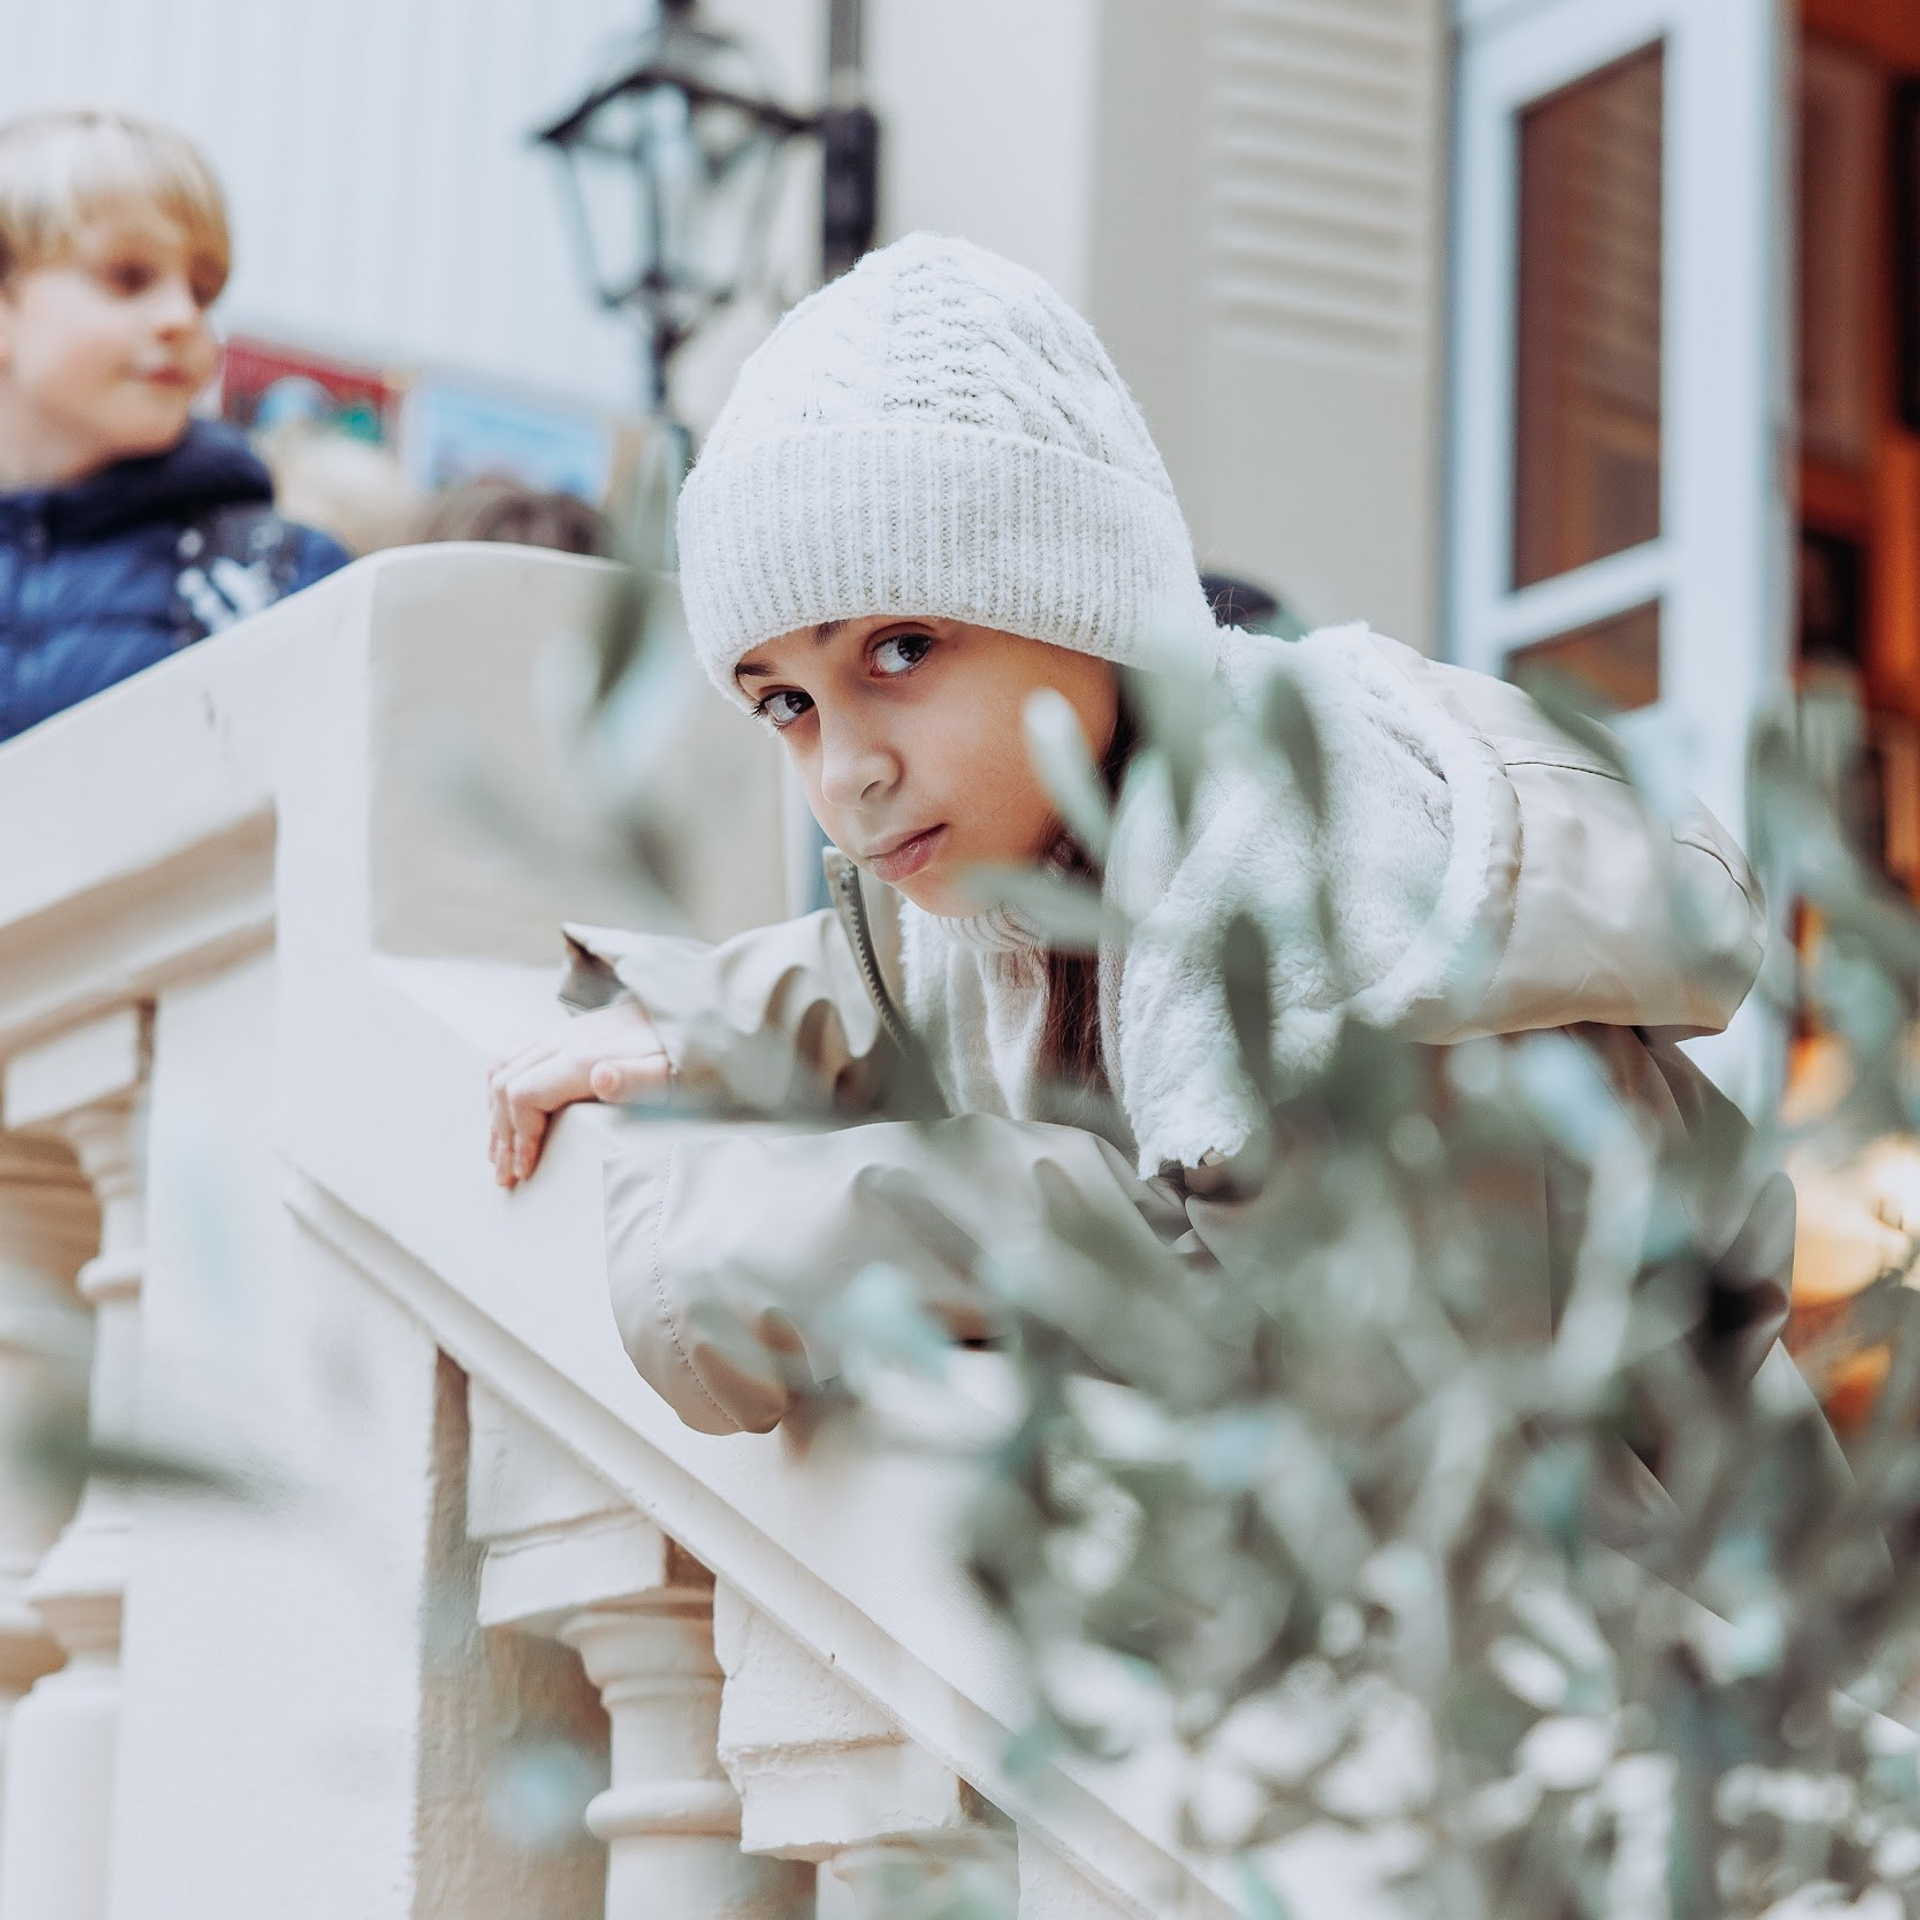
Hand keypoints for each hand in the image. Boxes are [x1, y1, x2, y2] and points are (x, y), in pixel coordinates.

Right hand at [487, 999, 668, 1187]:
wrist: (684, 1019)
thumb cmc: (676, 1056)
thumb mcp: (667, 1075)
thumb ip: (635, 1079)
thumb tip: (602, 1078)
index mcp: (584, 1057)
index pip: (524, 1095)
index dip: (519, 1136)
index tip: (527, 1167)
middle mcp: (564, 1041)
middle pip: (506, 1085)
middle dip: (502, 1135)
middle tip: (508, 1174)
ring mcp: (560, 1034)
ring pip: (503, 1069)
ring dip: (496, 1114)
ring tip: (499, 1154)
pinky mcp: (562, 1033)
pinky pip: (512, 1054)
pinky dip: (498, 1085)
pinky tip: (500, 1109)